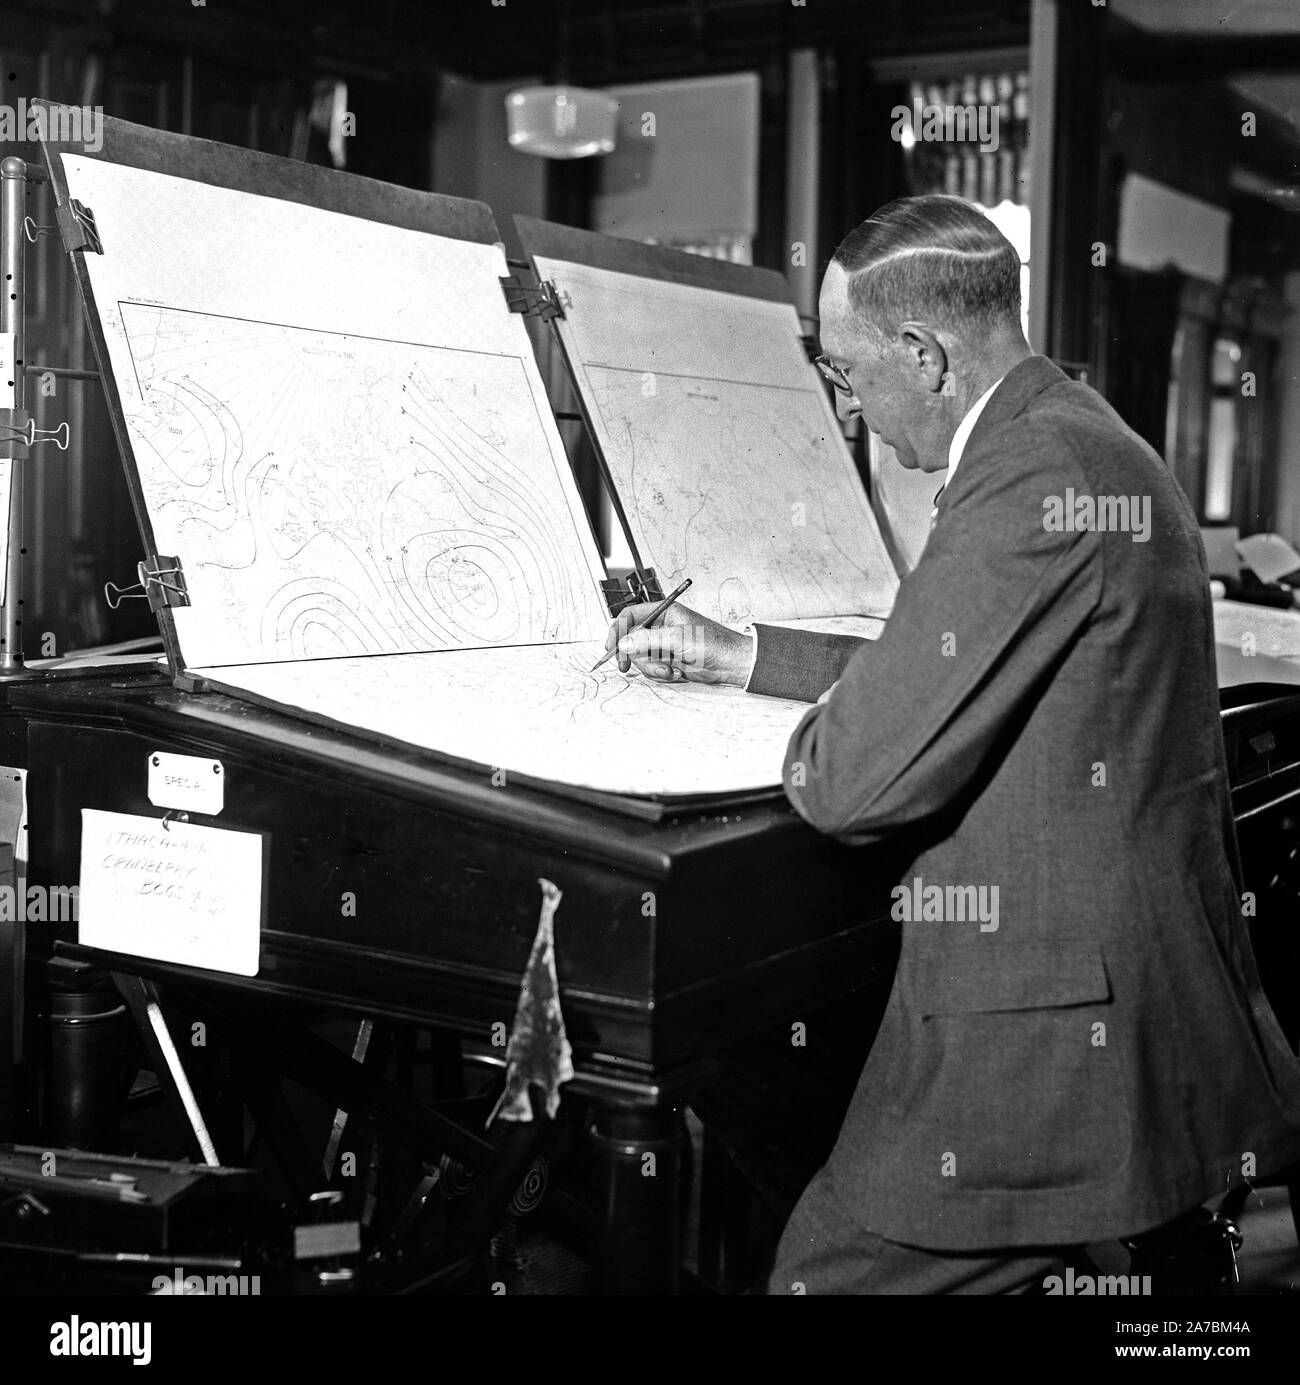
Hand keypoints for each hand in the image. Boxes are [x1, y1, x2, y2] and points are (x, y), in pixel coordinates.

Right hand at [604, 601, 753, 685]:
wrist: (730, 664)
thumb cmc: (713, 643)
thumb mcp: (678, 638)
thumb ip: (648, 640)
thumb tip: (624, 643)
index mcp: (663, 612)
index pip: (630, 616)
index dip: (617, 630)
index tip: (611, 646)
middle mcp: (661, 627)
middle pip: (631, 640)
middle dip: (633, 655)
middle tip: (625, 667)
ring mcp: (663, 645)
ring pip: (640, 657)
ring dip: (651, 667)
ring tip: (669, 669)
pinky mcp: (668, 661)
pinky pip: (651, 668)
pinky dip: (660, 673)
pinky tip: (676, 672)